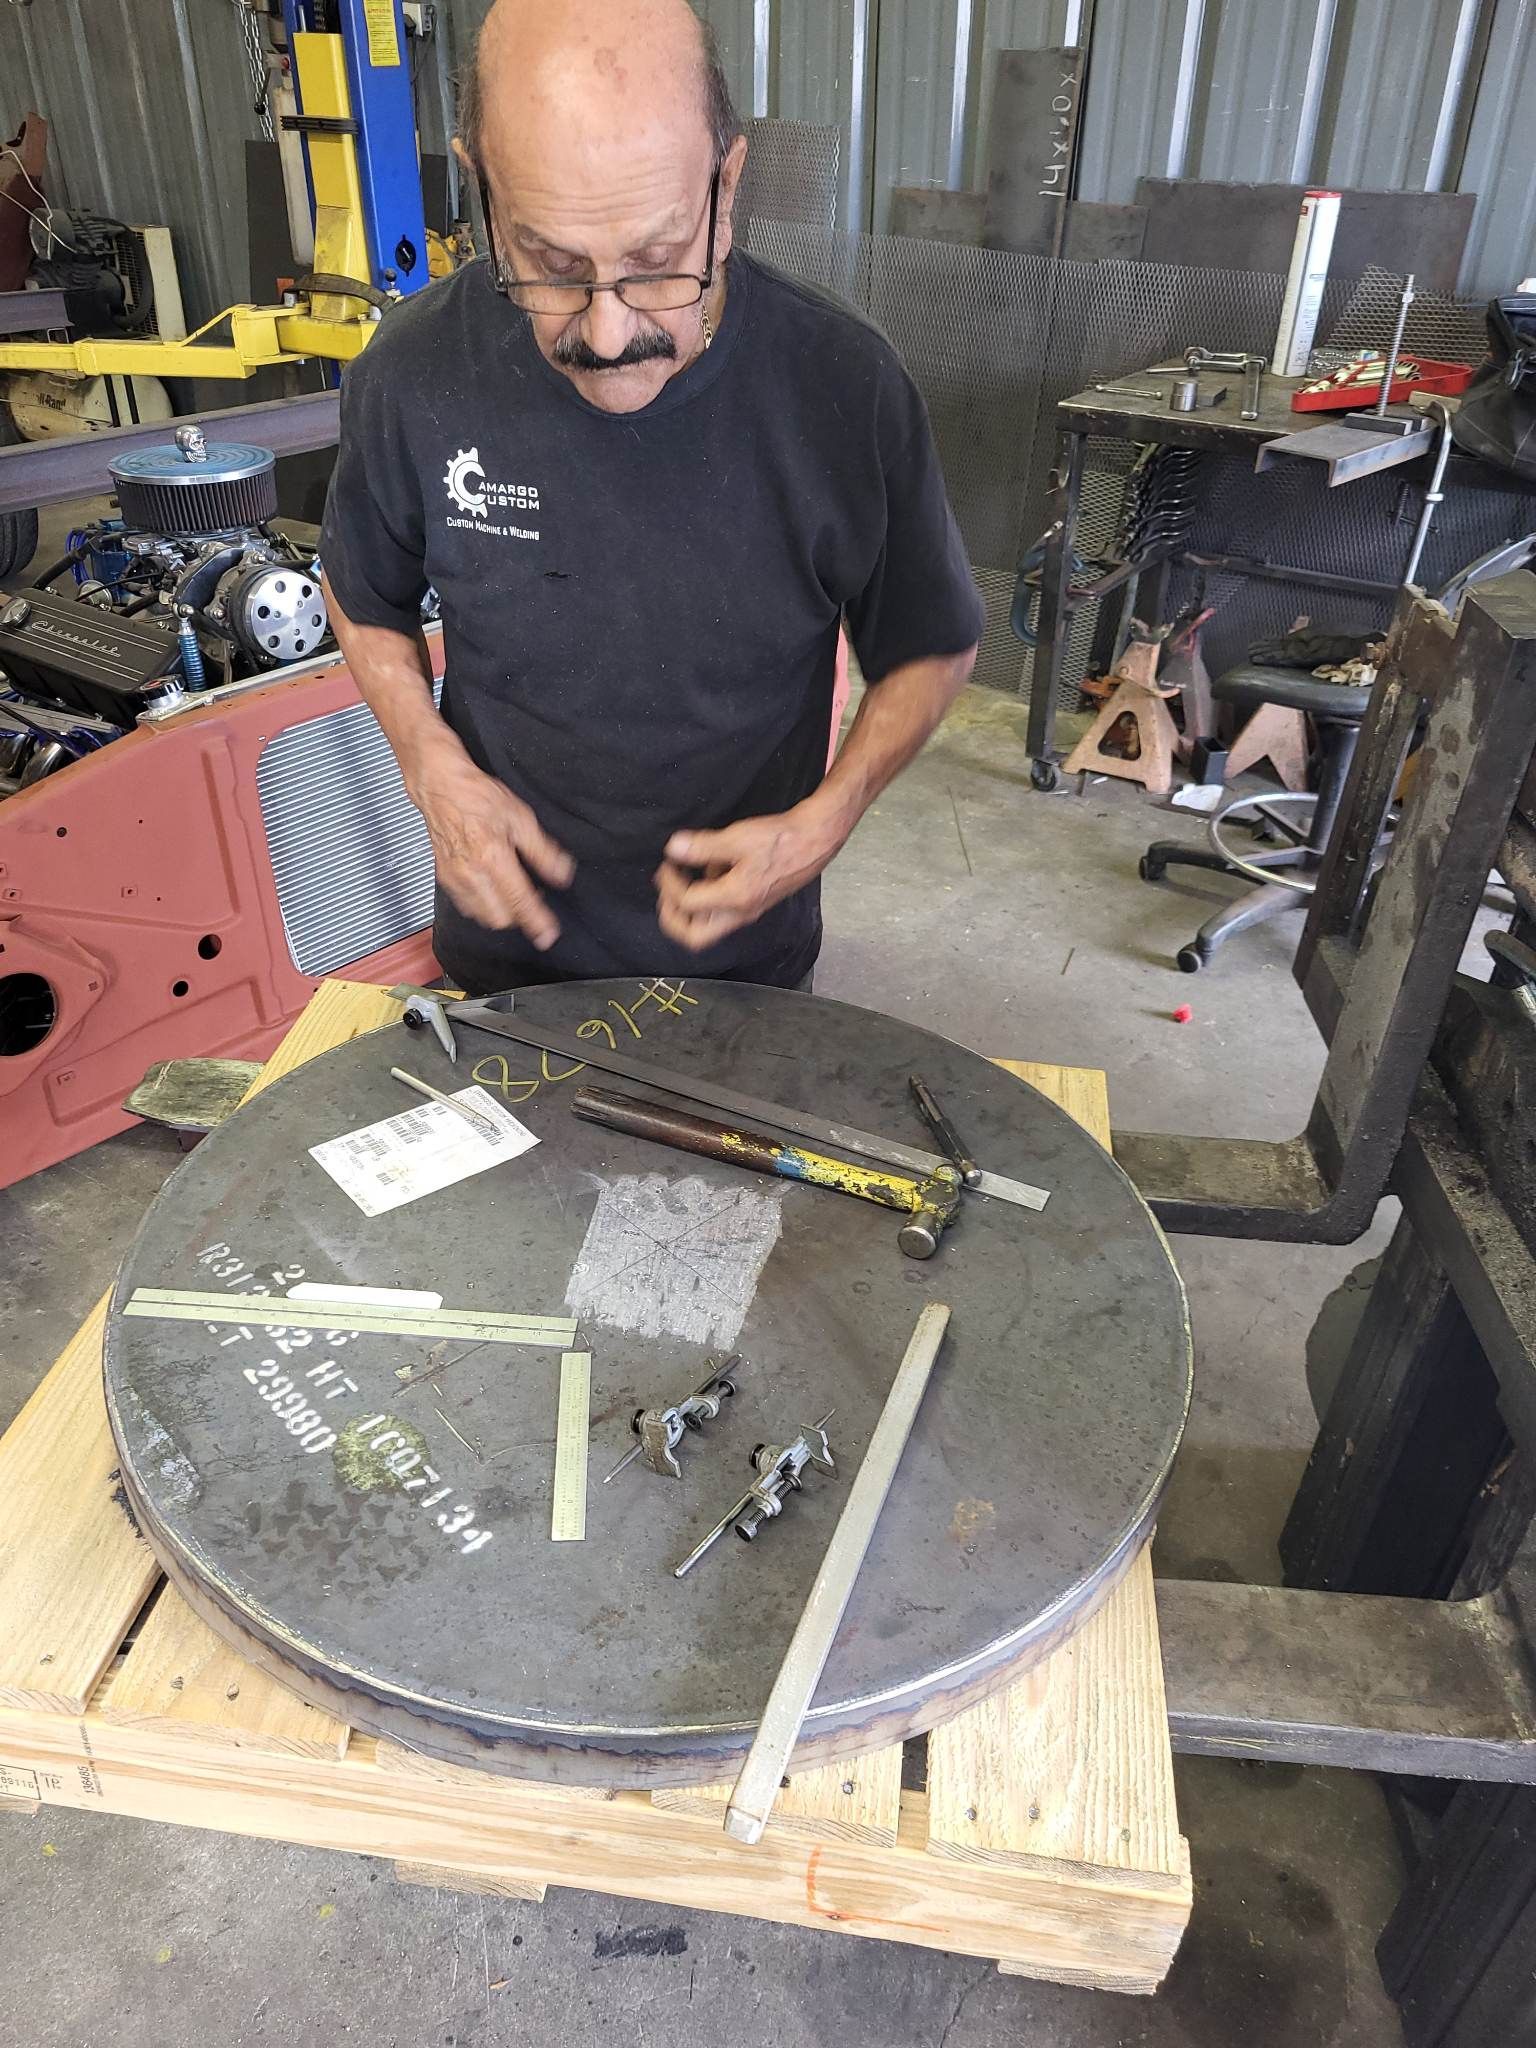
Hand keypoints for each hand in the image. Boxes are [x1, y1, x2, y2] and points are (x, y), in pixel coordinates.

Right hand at [407, 742, 573, 948]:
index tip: (548, 936)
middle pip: (500, 918)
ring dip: (501, 914)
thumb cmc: (477, 796)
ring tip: (513, 895)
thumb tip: (562, 875)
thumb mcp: (521, 818)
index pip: (520, 902)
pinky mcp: (445, 879)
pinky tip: (492, 892)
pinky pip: (467, 907)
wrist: (440, 788)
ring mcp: (455, 879)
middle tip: (533, 901)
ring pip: (482, 917)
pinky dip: (483, 907)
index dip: (537, 922)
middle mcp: (471, 874)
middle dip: (519, 917)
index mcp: (493, 858)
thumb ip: (543, 851)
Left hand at [654, 803, 843, 952]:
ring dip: (690, 905)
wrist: (814, 841)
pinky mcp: (752, 901)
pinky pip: (721, 909)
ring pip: (707, 925)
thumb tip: (674, 849)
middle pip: (695, 937)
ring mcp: (746, 910)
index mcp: (734, 900)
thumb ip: (703, 847)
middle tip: (666, 893)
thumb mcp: (738, 838)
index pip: (687, 905)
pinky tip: (714, 865)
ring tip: (688, 872)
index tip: (668, 864)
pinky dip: (708, 893)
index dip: (670, 885)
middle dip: (672, 918)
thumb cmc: (781, 840)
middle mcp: (739, 913)